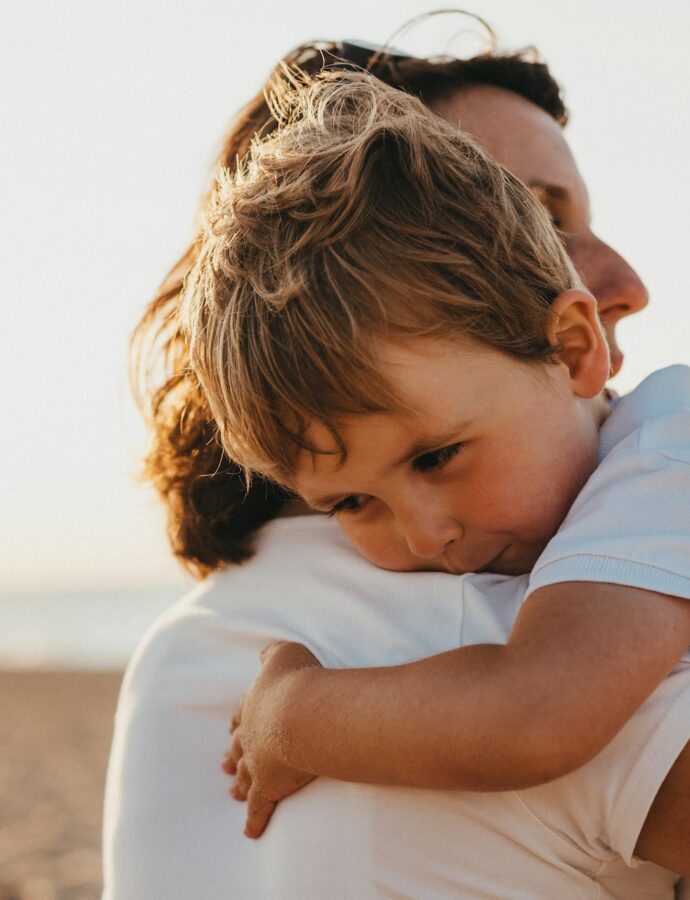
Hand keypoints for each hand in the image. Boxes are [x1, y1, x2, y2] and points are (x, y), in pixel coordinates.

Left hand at [222, 640, 320, 837]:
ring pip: (243, 777)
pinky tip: (250, 832)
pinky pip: (258, 807)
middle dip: (232, 755)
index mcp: (254, 705)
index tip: (233, 727)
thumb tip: (264, 652)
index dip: (239, 721)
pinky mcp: (268, 787)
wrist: (301, 712)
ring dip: (238, 784)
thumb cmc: (297, 679)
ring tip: (232, 792)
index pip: (243, 714)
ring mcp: (257, 763)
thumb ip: (272, 652)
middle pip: (238, 747)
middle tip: (223, 764)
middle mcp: (250, 734)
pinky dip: (254, 820)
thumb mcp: (284, 653)